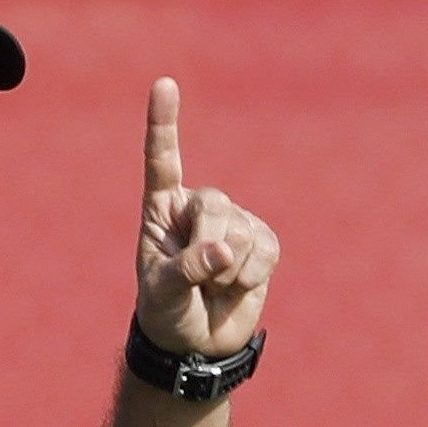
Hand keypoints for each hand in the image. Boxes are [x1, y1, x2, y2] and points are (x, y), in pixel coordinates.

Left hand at [135, 76, 279, 358]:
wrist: (197, 343)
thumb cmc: (167, 312)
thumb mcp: (162, 294)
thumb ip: (186, 269)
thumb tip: (224, 252)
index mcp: (162, 209)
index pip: (163, 160)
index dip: (164, 123)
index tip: (164, 83)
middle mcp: (197, 208)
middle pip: (214, 204)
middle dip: (208, 247)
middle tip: (200, 279)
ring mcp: (232, 222)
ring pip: (242, 231)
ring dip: (230, 271)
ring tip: (215, 287)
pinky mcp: (261, 242)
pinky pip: (265, 250)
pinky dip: (252, 276)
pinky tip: (238, 287)